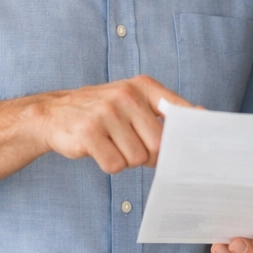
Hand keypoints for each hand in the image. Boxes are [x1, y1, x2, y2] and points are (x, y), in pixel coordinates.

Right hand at [31, 76, 191, 174]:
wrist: (53, 113)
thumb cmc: (102, 112)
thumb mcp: (131, 101)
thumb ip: (162, 111)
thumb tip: (200, 119)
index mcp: (142, 86)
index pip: (178, 111)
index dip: (189, 132)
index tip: (198, 148)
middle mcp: (126, 96)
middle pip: (159, 145)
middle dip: (151, 156)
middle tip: (135, 149)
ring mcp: (106, 113)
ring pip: (137, 158)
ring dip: (126, 160)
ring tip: (112, 144)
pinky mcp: (88, 132)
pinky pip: (114, 165)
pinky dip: (109, 165)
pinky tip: (99, 150)